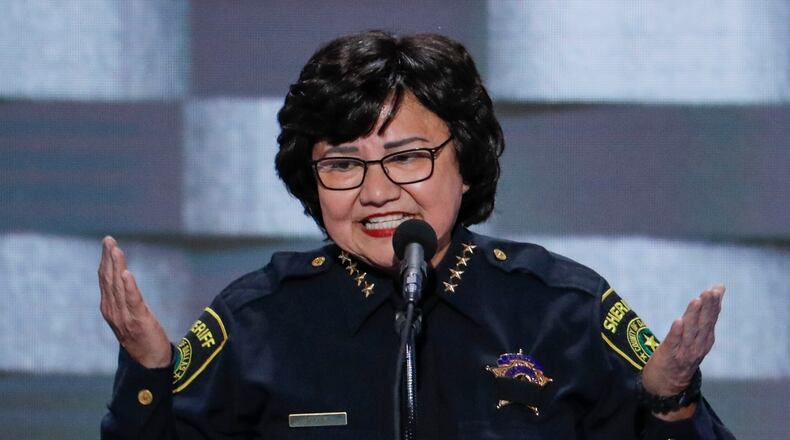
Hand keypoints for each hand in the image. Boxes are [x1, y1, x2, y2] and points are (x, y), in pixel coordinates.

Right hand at [98, 236, 171, 368]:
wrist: (150, 361)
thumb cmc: (140, 337)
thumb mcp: (127, 315)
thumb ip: (122, 299)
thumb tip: (121, 278)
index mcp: (109, 308)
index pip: (105, 280)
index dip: (106, 261)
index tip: (108, 244)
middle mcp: (113, 310)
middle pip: (108, 279)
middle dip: (108, 258)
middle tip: (109, 240)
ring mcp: (124, 316)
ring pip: (118, 286)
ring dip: (116, 266)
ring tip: (116, 250)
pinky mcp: (138, 320)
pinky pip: (132, 300)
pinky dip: (128, 286)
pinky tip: (126, 273)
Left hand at [640, 284, 723, 419]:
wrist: (668, 384)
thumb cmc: (682, 354)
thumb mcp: (696, 335)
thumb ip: (704, 315)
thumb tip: (714, 291)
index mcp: (705, 339)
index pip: (711, 319)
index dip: (714, 304)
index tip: (717, 289)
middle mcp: (698, 345)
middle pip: (704, 324)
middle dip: (708, 307)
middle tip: (710, 292)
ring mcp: (684, 352)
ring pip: (690, 331)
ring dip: (694, 315)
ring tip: (696, 300)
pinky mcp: (669, 356)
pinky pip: (673, 343)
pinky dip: (677, 333)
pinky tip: (678, 321)